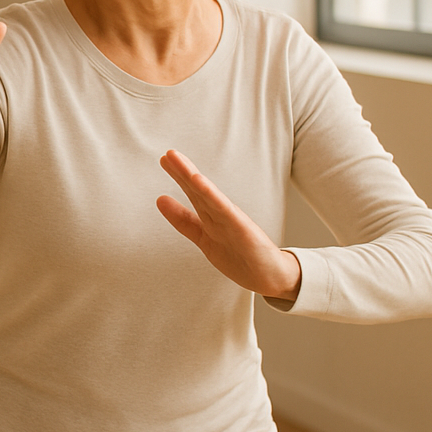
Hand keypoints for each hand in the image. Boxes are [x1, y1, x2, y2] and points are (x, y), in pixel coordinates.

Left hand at [156, 149, 301, 301]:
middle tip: (169, 154)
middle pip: (199, 190)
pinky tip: (199, 182)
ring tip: (179, 161)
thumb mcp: (203, 237)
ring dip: (192, 177)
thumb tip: (160, 200)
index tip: (165, 159)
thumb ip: (183, 221)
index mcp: (212, 217)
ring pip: (208, 196)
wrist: (270, 277)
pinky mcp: (242, 229)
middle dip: (183, 171)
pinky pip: (224, 210)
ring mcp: (231, 220)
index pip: (193, 193)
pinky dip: (212, 196)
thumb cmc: (239, 256)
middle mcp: (221, 215)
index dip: (179, 176)